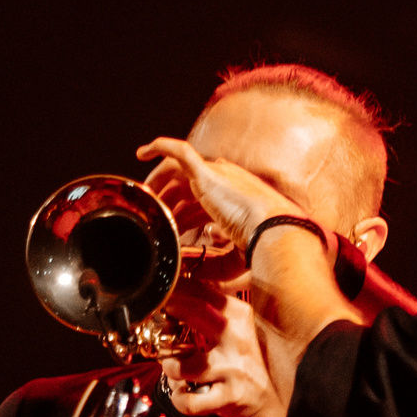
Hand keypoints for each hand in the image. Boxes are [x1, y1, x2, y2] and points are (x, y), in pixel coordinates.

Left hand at [137, 136, 307, 258]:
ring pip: (178, 170)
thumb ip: (214, 263)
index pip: (204, 199)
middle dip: (169, 197)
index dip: (185, 211)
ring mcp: (218, 173)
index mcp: (237, 198)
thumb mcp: (233, 258)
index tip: (174, 227)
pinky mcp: (206, 172)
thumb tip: (192, 270)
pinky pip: (178, 151)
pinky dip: (160, 146)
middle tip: (152, 211)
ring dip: (159, 181)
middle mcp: (228, 181)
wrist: (273, 230)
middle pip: (189, 183)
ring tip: (144, 194)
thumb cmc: (261, 246)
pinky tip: (142, 153)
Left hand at [160, 289, 289, 416]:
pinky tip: (184, 393)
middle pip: (193, 310)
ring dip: (170, 368)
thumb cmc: (237, 363)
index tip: (158, 296)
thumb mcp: (230, 330)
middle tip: (158, 323)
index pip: (200, 290)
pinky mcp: (229, 396)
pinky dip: (179, 399)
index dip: (173, 291)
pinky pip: (188, 400)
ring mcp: (233, 367)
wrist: (264, 401)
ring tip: (174, 369)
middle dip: (168, 312)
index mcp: (238, 315)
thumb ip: (205, 311)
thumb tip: (169, 296)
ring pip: (181, 365)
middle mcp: (236, 336)